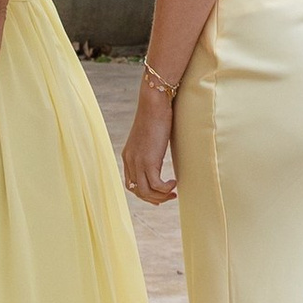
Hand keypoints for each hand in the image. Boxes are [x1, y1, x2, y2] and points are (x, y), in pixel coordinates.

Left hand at [123, 90, 177, 204]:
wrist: (154, 104)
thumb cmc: (156, 117)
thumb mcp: (149, 138)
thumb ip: (150, 150)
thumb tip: (159, 157)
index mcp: (127, 155)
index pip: (130, 183)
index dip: (144, 193)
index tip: (159, 194)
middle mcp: (129, 160)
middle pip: (137, 191)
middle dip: (153, 198)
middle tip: (169, 196)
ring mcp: (137, 161)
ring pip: (145, 192)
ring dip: (161, 197)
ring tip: (173, 192)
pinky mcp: (148, 160)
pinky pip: (156, 186)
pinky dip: (166, 189)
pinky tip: (175, 182)